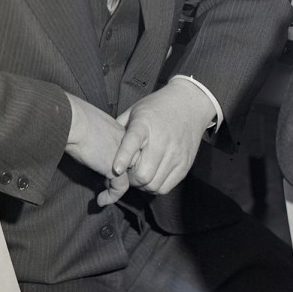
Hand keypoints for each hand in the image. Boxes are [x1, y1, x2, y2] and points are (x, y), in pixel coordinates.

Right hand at [65, 94, 131, 204]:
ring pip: (129, 176)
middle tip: (107, 185)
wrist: (73, 121)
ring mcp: (124, 155)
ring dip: (116, 188)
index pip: (126, 150)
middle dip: (121, 175)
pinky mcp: (117, 168)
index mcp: (119, 129)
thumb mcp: (88, 125)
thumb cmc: (73, 118)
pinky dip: (111, 196)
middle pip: (131, 163)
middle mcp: (126, 142)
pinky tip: (100, 200)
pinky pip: (120, 188)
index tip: (104, 168)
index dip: (118, 161)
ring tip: (105, 195)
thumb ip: (94, 135)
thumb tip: (84, 143)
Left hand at [111, 79, 210, 197]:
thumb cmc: (157, 107)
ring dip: (141, 185)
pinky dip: (154, 186)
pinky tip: (150, 176)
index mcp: (144, 124)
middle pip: (143, 174)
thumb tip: (103, 145)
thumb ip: (120, 128)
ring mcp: (176, 154)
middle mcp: (162, 141)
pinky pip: (165, 187)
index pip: (133, 142)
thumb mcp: (135, 110)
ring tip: (137, 175)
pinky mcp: (185, 165)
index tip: (116, 169)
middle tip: (125, 174)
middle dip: (129, 179)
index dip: (123, 158)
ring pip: (153, 185)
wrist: (190, 104)